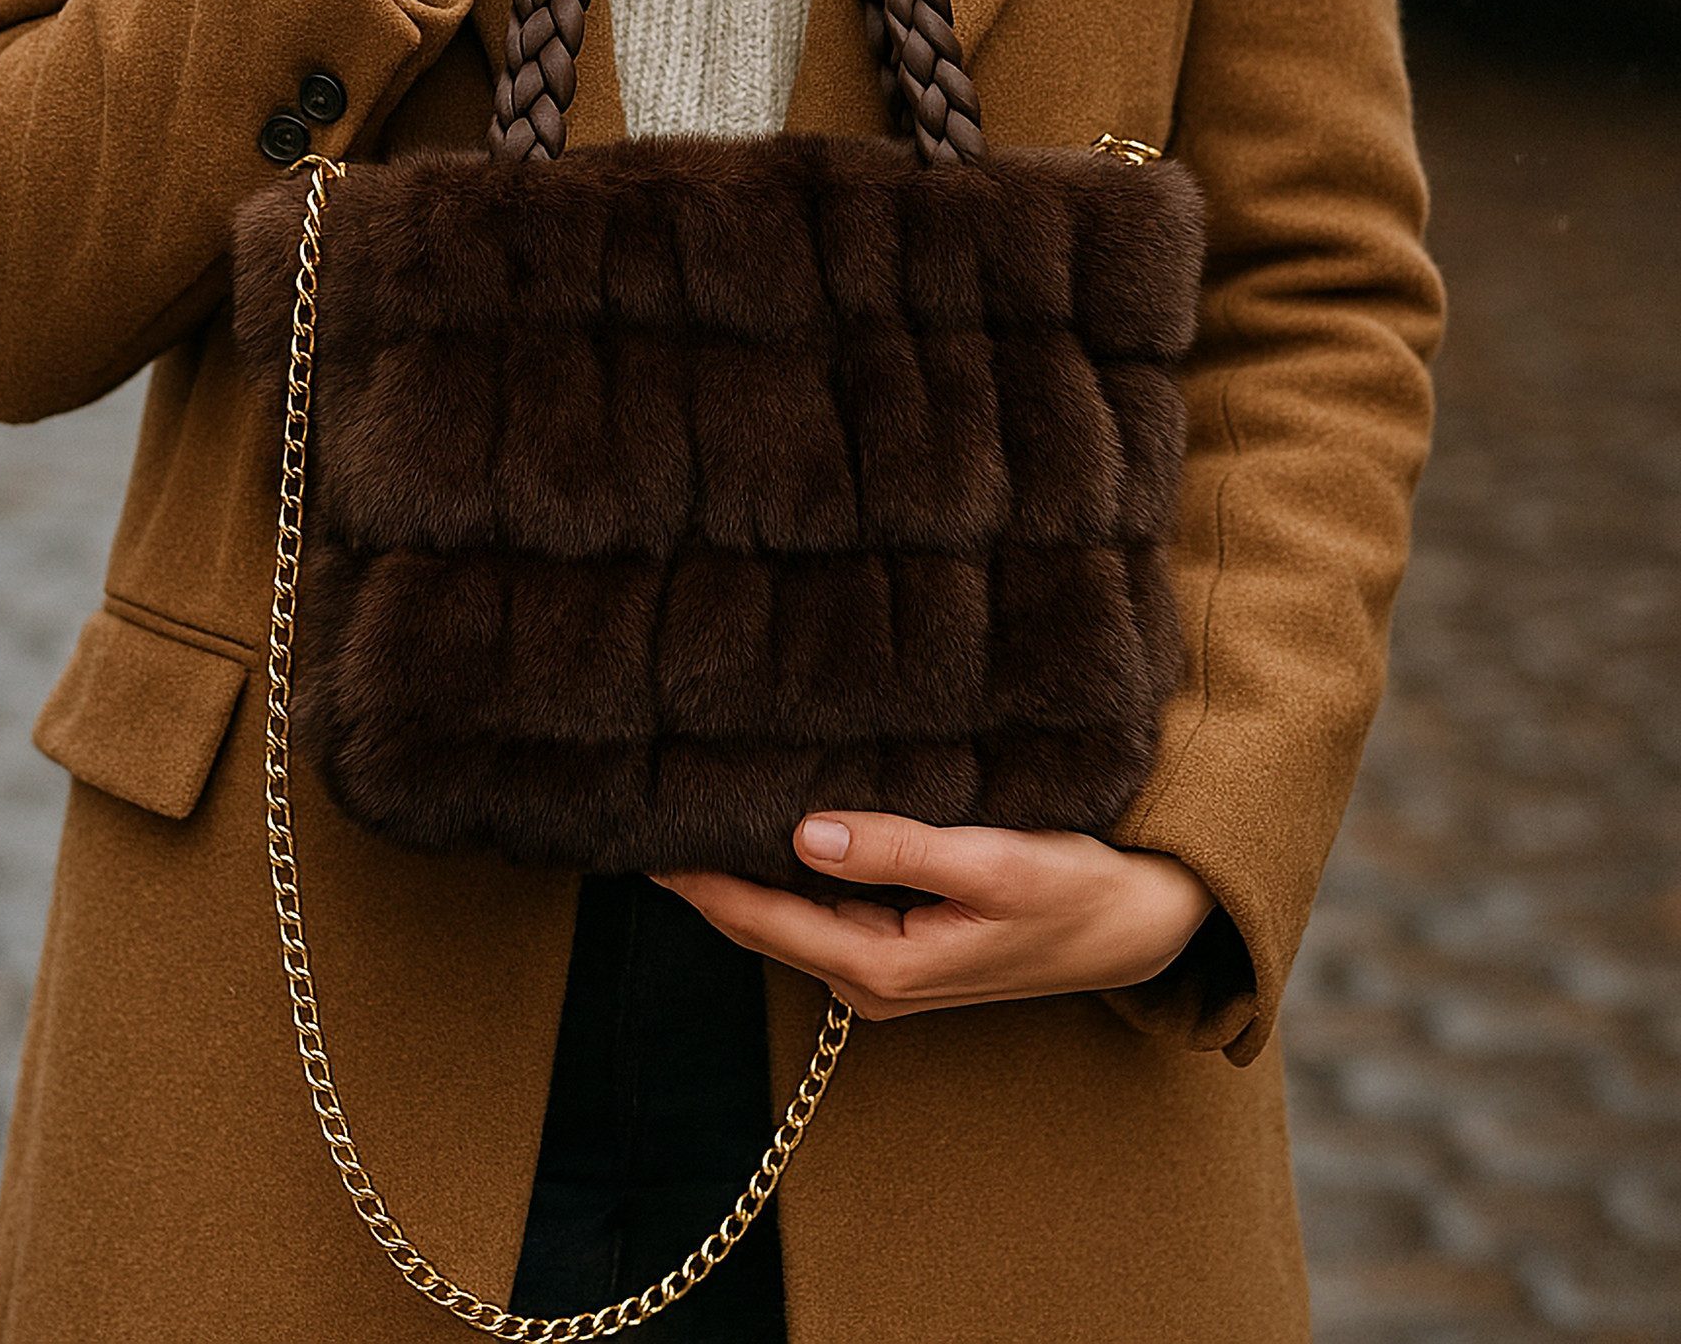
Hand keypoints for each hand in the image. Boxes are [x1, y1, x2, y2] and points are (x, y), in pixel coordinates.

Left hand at [654, 814, 1214, 1022]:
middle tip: (645, 802)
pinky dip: (784, 868)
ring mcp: (883, 963)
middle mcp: (870, 976)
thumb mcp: (990, 864)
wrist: (1136, 926)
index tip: (641, 832)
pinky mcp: (901, 941)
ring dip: (740, 868)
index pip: (760, 917)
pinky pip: (821, 905)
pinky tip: (764, 824)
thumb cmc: (1072, 892)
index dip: (697, 877)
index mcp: (882, 965)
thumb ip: (897, 848)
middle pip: (760, 918)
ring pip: (787, 911)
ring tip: (687, 805)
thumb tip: (805, 831)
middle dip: (704, 871)